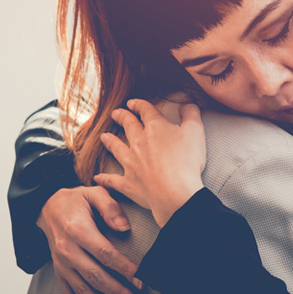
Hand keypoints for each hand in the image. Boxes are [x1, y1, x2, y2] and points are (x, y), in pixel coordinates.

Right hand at [37, 185, 141, 293]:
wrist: (46, 206)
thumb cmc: (75, 200)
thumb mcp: (93, 193)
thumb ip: (110, 207)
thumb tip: (124, 227)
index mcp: (78, 230)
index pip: (104, 253)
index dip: (123, 268)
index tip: (140, 279)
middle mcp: (68, 249)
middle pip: (95, 275)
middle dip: (116, 292)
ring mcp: (62, 263)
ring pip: (81, 289)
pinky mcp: (58, 270)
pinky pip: (66, 293)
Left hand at [94, 99, 205, 226]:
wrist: (175, 193)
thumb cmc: (187, 161)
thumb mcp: (195, 131)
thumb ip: (191, 113)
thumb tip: (187, 100)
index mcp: (155, 128)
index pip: (145, 111)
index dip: (139, 105)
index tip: (133, 103)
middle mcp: (139, 142)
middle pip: (128, 126)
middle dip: (122, 117)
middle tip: (115, 114)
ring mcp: (131, 163)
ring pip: (117, 148)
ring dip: (110, 142)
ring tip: (104, 137)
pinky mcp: (128, 183)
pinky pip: (112, 180)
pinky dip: (104, 179)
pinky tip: (97, 178)